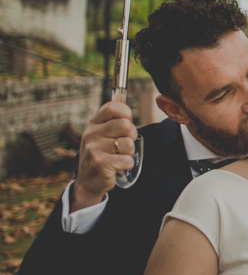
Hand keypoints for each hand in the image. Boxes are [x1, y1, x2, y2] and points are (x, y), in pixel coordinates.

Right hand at [71, 94, 138, 211]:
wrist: (88, 181)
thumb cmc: (101, 152)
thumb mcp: (102, 133)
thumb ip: (112, 117)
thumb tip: (120, 94)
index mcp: (93, 123)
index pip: (113, 107)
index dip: (126, 112)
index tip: (127, 120)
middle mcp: (91, 134)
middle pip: (125, 125)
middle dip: (131, 135)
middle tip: (124, 143)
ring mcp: (94, 149)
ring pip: (128, 144)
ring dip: (129, 152)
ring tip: (118, 155)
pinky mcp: (100, 163)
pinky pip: (127, 159)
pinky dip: (127, 164)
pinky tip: (117, 166)